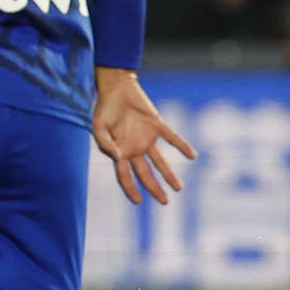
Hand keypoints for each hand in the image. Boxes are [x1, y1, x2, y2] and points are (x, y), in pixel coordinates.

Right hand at [91, 67, 195, 205]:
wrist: (117, 88)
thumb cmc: (104, 108)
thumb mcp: (98, 126)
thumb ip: (105, 143)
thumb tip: (118, 158)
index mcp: (119, 152)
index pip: (124, 176)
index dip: (130, 189)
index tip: (138, 201)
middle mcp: (134, 149)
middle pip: (145, 174)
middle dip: (154, 188)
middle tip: (165, 201)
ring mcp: (146, 138)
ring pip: (160, 161)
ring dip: (169, 174)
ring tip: (179, 188)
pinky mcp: (157, 125)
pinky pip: (171, 137)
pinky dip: (182, 146)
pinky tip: (192, 156)